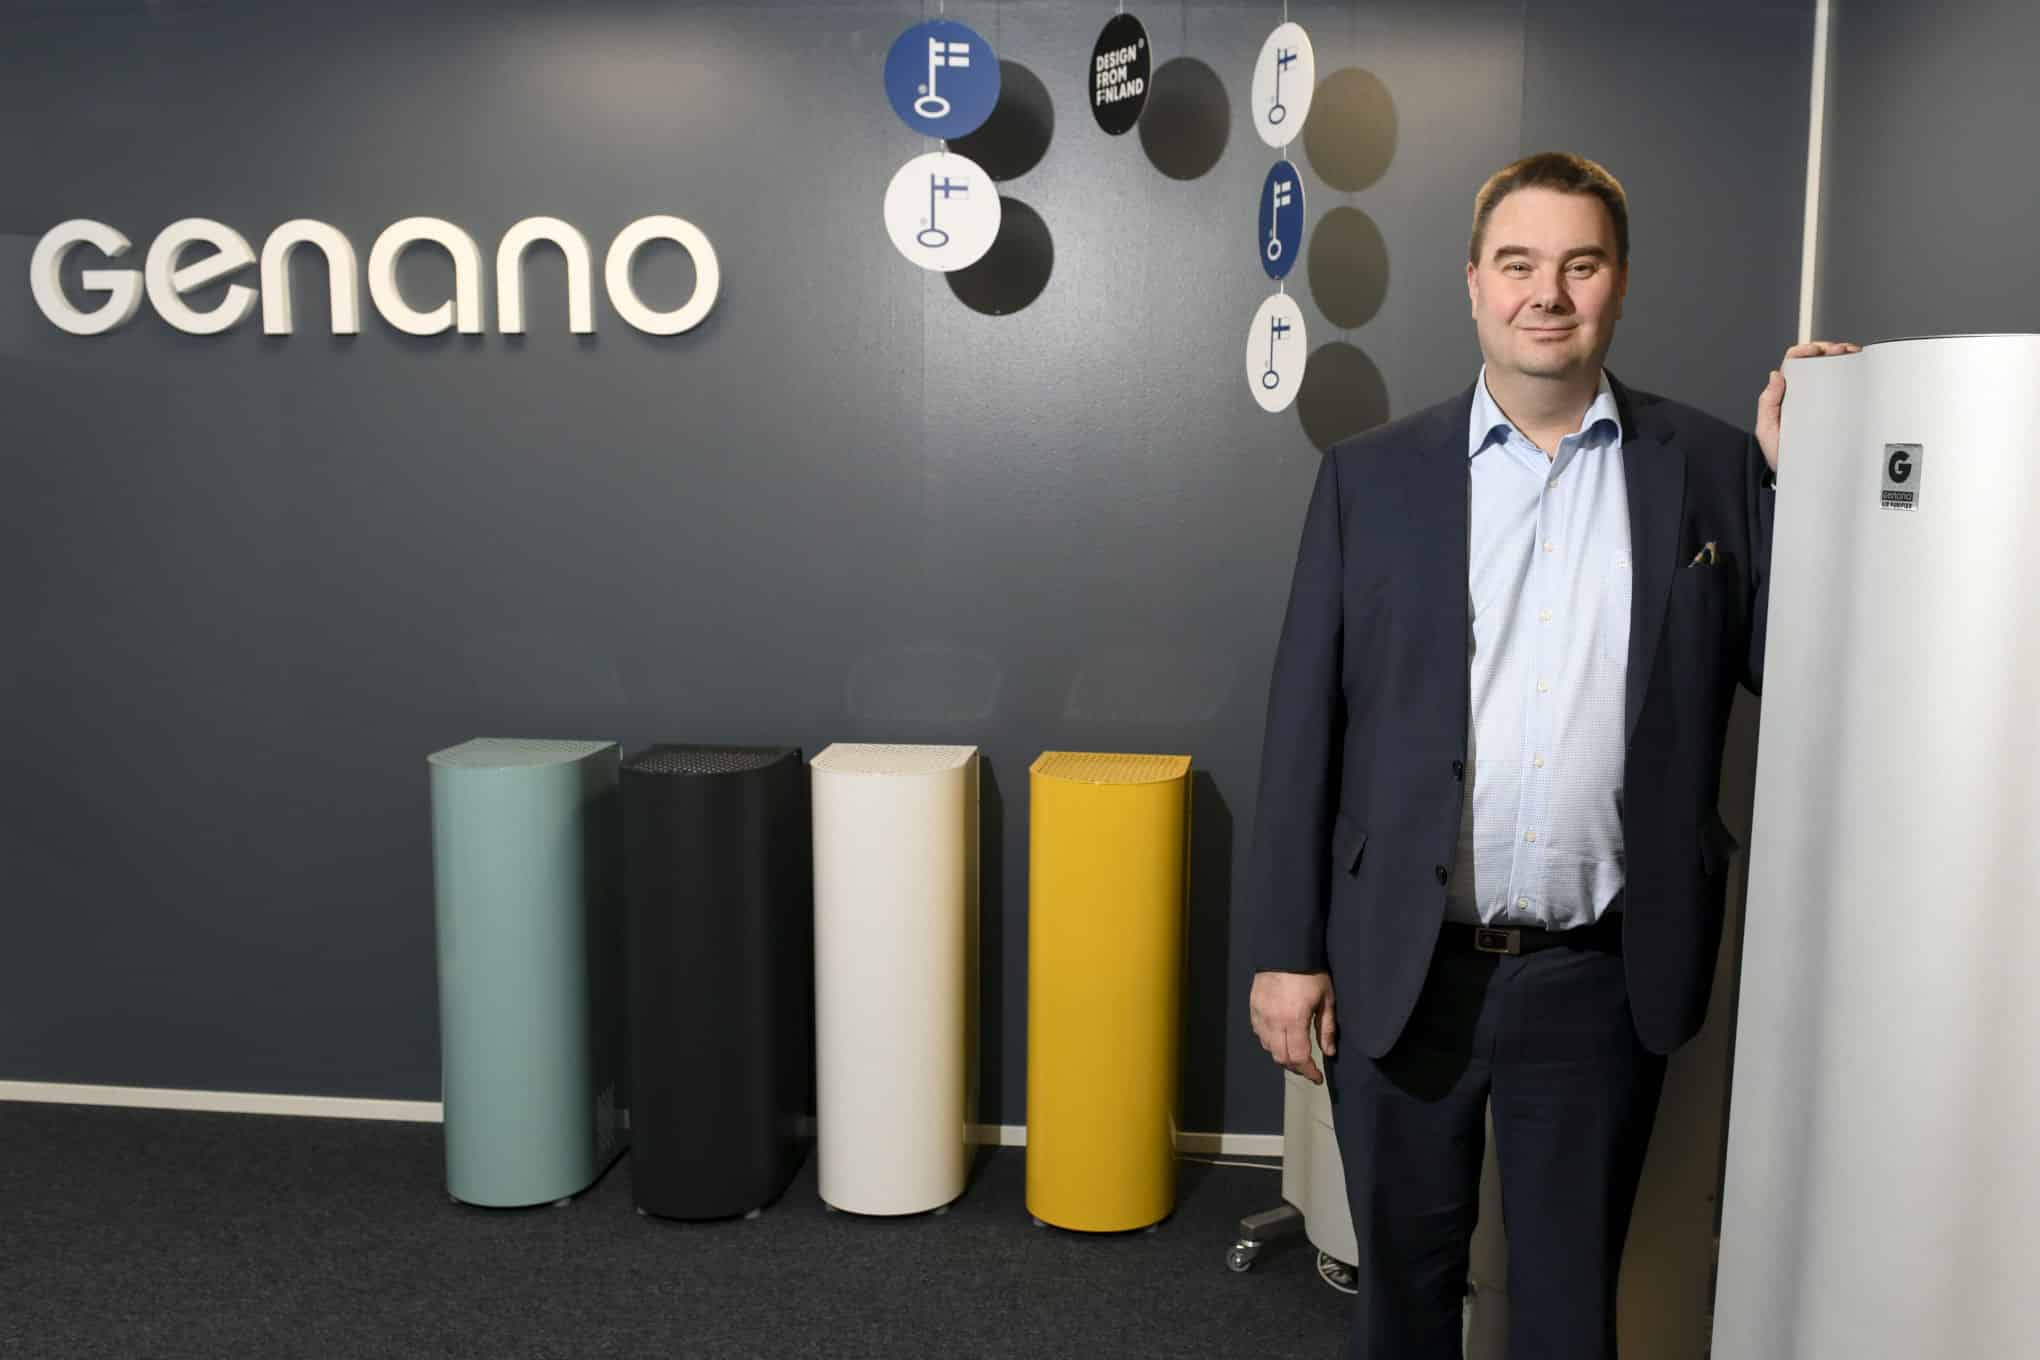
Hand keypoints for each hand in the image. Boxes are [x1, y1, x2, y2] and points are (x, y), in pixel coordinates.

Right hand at [1249, 969, 1336, 1084]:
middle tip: (1308, 1068)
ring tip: (1295, 1054)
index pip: (1299, 1057)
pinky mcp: (1253, 1008)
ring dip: (1282, 1055)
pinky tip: (1280, 1038)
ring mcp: (1261, 1015)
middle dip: (1296, 1068)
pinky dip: (1270, 1042)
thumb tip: (1329, 1052)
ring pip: (1268, 1048)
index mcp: (1295, 1019)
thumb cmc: (1311, 972)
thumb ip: (1327, 1028)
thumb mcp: (1327, 998)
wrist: (1284, 949)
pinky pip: (1259, 1034)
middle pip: (1281, 1058)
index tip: (1318, 1077)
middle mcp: (1274, 1021)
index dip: (1308, 1072)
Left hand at [1756, 340, 1859, 471]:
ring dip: (1844, 358)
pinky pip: (1848, 388)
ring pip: (1834, 371)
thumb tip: (1774, 377)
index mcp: (1787, 395)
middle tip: (1838, 350)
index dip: (1804, 351)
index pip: (1794, 364)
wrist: (1802, 479)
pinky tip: (1861, 370)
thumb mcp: (1768, 431)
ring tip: (1851, 355)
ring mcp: (1823, 401)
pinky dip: (1855, 374)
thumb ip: (1768, 405)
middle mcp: (1805, 394)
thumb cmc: (1783, 457)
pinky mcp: (1840, 411)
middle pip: (1817, 362)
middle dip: (1829, 349)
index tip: (1815, 350)